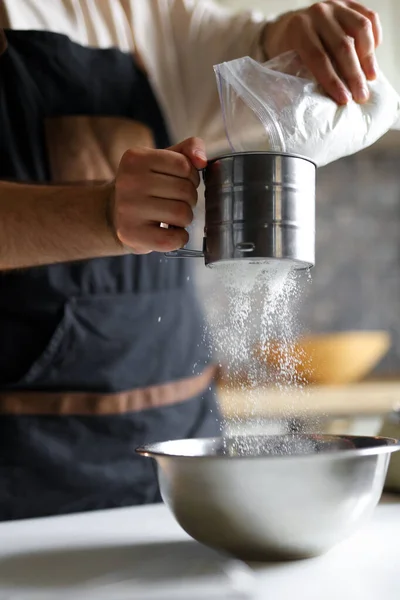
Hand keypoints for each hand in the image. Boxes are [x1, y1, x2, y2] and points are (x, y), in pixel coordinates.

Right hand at [112, 138, 206, 253]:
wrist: (115, 215)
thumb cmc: (146, 186)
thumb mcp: (162, 161)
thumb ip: (187, 150)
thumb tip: (202, 160)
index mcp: (136, 158)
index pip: (184, 166)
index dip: (191, 176)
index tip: (181, 182)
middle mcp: (128, 181)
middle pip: (185, 190)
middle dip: (189, 199)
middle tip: (176, 202)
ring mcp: (128, 209)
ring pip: (182, 214)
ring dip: (185, 218)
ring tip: (172, 217)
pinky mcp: (132, 234)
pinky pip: (174, 238)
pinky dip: (180, 238)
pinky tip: (171, 232)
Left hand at [263, 1, 381, 104]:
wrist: (290, 25)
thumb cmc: (289, 50)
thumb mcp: (284, 62)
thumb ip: (295, 77)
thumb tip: (312, 105)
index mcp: (298, 29)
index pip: (318, 58)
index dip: (332, 81)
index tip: (344, 99)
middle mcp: (318, 14)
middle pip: (342, 46)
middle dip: (353, 75)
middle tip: (361, 96)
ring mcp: (336, 6)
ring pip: (360, 29)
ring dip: (368, 57)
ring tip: (371, 77)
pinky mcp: (349, 4)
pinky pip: (370, 17)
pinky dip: (374, 37)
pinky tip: (372, 56)